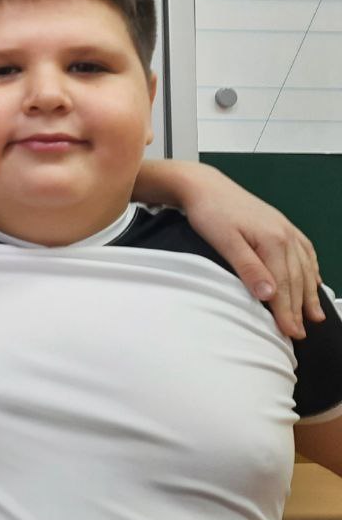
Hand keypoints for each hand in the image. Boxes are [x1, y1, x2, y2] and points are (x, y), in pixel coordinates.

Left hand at [183, 165, 322, 338]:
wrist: (204, 185)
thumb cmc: (210, 213)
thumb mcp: (224, 242)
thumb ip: (248, 268)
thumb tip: (270, 295)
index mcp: (273, 241)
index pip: (284, 285)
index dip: (287, 312)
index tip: (290, 333)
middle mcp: (286, 235)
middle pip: (296, 279)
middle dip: (299, 308)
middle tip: (299, 334)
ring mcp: (286, 229)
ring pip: (304, 267)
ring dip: (309, 293)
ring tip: (314, 316)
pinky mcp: (281, 225)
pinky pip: (305, 252)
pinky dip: (311, 269)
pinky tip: (313, 281)